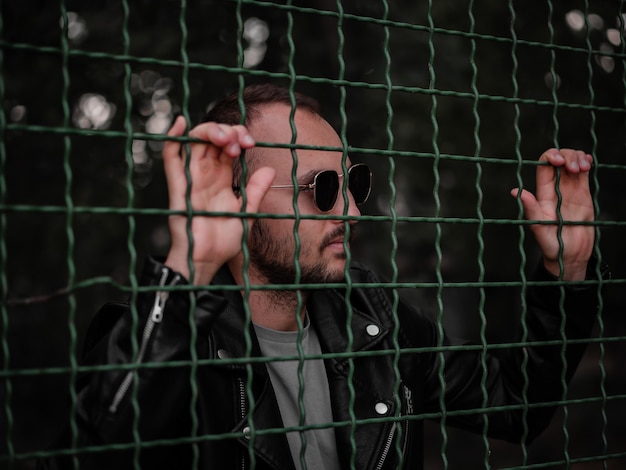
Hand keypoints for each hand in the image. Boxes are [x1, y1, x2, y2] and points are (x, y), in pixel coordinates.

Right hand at [163, 116, 274, 284]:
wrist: (208, 261)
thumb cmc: (223, 241)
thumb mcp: (246, 212)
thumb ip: (256, 191)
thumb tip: (270, 170)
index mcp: (221, 179)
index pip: (226, 147)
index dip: (238, 137)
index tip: (252, 143)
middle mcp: (204, 175)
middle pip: (211, 140)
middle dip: (227, 131)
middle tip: (242, 141)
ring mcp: (190, 179)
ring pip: (193, 142)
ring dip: (209, 131)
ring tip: (226, 137)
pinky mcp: (179, 187)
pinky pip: (171, 158)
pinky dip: (173, 138)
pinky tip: (180, 123)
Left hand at [511, 148, 593, 280]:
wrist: (570, 254)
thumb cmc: (551, 243)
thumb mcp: (539, 227)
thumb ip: (530, 209)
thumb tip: (516, 192)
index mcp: (543, 193)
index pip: (544, 166)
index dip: (551, 157)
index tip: (560, 162)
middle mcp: (555, 188)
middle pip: (559, 159)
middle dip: (567, 156)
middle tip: (574, 168)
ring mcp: (569, 189)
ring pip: (572, 162)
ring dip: (578, 158)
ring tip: (584, 168)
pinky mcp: (583, 193)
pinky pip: (584, 171)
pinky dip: (586, 161)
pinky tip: (588, 163)